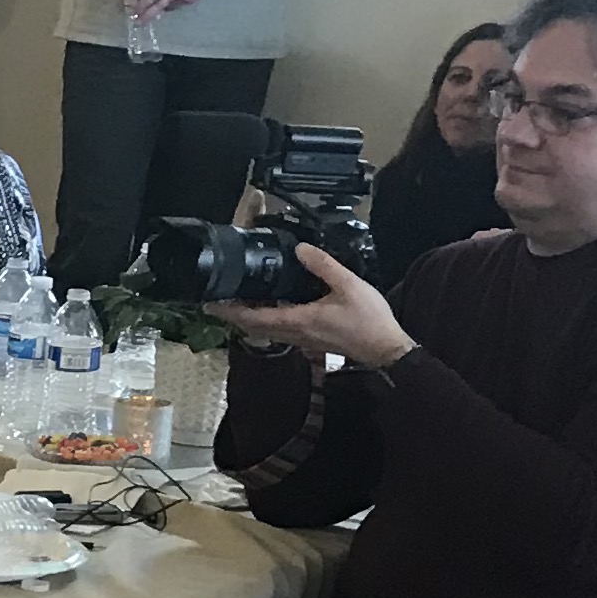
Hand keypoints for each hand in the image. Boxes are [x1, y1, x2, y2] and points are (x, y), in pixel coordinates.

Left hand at [208, 243, 408, 368]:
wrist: (385, 348)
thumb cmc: (369, 319)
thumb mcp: (349, 285)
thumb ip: (323, 266)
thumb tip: (300, 249)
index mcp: (298, 321)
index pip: (254, 317)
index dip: (230, 311)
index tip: (211, 303)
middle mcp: (293, 334)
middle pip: (252, 327)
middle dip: (232, 315)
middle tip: (217, 300)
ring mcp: (301, 340)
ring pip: (264, 331)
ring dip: (247, 318)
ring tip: (237, 301)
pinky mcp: (309, 340)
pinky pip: (278, 331)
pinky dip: (265, 321)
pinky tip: (269, 308)